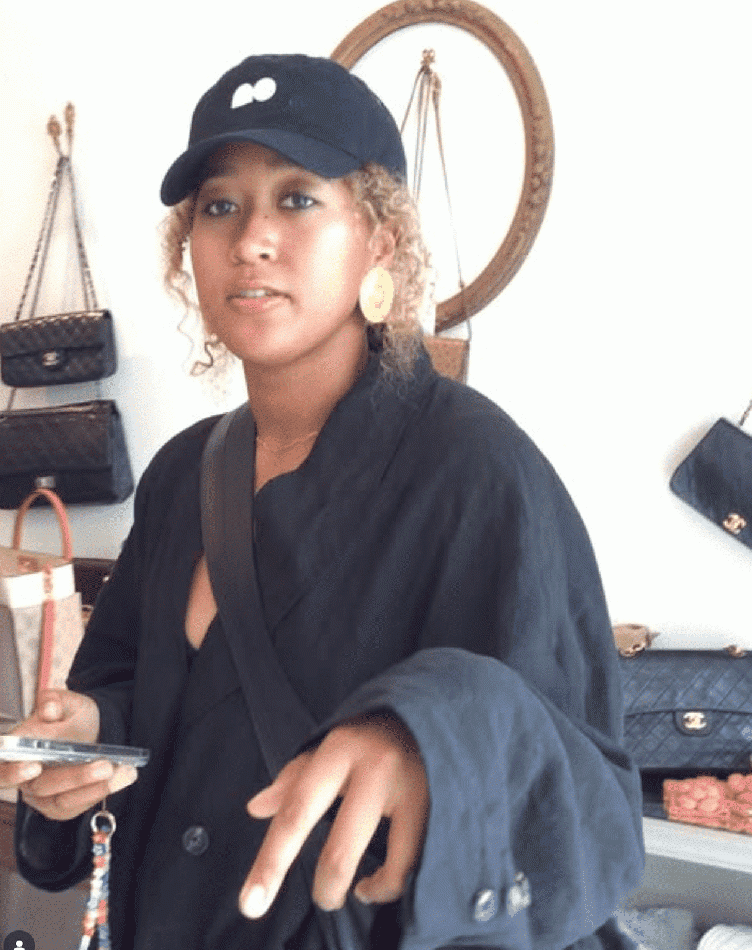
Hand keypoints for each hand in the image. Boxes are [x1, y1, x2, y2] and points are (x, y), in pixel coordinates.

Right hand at [0, 688, 137, 821]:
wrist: (91, 732)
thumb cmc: (71, 718)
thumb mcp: (67, 702)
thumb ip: (54, 700)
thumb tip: (48, 708)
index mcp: (16, 750)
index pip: (3, 768)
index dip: (12, 771)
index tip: (33, 764)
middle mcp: (25, 777)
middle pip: (40, 787)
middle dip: (74, 778)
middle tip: (104, 766)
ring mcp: (42, 795)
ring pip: (62, 800)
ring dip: (95, 785)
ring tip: (122, 768)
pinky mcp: (59, 806)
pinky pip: (76, 806)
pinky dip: (99, 792)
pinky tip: (121, 777)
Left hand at [240, 713, 428, 917]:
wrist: (425, 716)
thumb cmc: (366, 738)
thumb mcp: (327, 749)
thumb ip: (292, 780)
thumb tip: (255, 809)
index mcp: (338, 749)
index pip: (296, 812)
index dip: (271, 862)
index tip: (251, 904)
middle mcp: (374, 766)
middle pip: (340, 849)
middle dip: (325, 888)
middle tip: (321, 900)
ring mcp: (407, 786)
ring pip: (384, 860)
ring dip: (356, 887)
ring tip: (345, 892)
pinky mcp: (432, 804)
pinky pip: (408, 860)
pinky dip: (388, 884)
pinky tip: (374, 884)